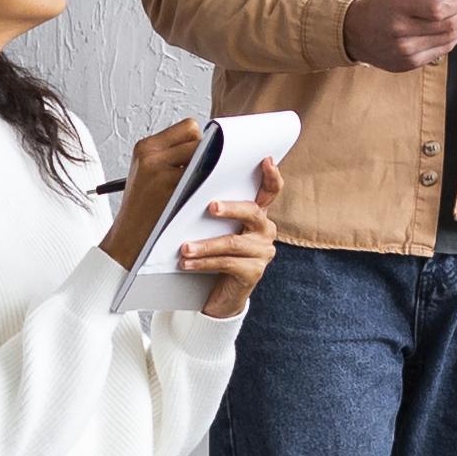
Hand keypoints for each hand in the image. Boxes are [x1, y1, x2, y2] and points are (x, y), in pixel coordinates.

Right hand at [97, 124, 204, 270]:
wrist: (128, 238)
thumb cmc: (143, 208)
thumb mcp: (148, 173)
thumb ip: (171, 155)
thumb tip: (211, 144)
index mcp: (145, 147)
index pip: (189, 127)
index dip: (198, 141)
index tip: (197, 158)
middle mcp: (150, 154)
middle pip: (198, 137)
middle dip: (203, 154)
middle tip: (198, 175)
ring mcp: (159, 171)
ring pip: (203, 155)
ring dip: (206, 169)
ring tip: (196, 187)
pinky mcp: (169, 188)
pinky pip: (202, 177)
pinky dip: (206, 184)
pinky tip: (199, 196)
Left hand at [180, 159, 285, 316]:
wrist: (215, 295)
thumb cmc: (213, 253)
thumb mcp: (213, 227)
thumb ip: (214, 209)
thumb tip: (192, 183)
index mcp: (257, 214)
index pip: (270, 191)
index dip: (271, 176)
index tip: (267, 160)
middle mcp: (264, 231)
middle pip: (253, 212)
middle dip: (231, 209)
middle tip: (211, 207)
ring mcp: (261, 252)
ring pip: (234, 242)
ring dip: (206, 245)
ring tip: (185, 247)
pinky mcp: (253, 272)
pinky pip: (228, 263)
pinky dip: (204, 262)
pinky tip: (187, 263)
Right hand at [342, 0, 456, 71]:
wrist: (356, 33)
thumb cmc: (381, 8)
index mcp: (398, 7)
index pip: (438, 10)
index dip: (456, 6)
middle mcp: (401, 32)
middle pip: (447, 27)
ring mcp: (405, 51)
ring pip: (447, 41)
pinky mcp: (409, 64)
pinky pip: (439, 52)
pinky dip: (452, 40)